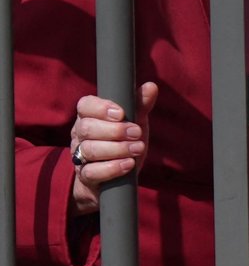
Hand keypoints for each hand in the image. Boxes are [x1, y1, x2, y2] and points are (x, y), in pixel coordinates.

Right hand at [70, 82, 158, 215]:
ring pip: (90, 149)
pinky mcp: (85, 177)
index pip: (85, 105)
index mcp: (89, 117)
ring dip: (117, 149)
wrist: (116, 179)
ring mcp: (80, 157)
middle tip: (136, 133)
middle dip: (115, 130)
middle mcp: (80, 135)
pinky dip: (112, 168)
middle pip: (87, 128)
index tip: (121, 113)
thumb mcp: (134, 123)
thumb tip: (151, 86)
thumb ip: (140, 106)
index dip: (101, 108)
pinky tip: (128, 164)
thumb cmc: (123, 143)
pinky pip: (92, 172)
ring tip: (138, 148)